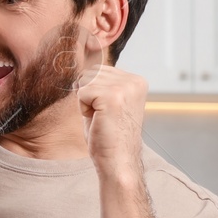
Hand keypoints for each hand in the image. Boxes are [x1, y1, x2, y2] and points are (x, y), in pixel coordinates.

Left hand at [76, 64, 147, 180]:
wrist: (117, 160)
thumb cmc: (106, 134)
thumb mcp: (105, 102)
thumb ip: (99, 82)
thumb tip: (82, 58)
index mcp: (136, 80)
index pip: (97, 70)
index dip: (92, 93)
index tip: (105, 111)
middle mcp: (134, 80)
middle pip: (89, 74)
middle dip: (87, 96)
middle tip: (102, 116)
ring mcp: (125, 87)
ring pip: (84, 82)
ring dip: (85, 103)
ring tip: (101, 118)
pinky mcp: (113, 96)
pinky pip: (81, 93)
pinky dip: (83, 109)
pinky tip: (98, 121)